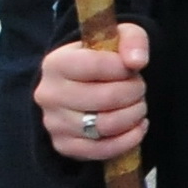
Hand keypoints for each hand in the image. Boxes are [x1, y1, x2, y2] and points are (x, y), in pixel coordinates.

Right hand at [35, 22, 148, 158]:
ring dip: (133, 115)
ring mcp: (54, 123)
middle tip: (139, 88)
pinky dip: (129, 139)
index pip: (96, 65)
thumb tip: (137, 61)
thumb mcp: (118, 38)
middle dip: (133, 93)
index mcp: (56, 63)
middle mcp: (49, 94)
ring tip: (138, 106)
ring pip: (106, 125)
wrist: (84, 86)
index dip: (124, 68)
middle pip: (105, 98)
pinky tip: (137, 126)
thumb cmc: (102, 60)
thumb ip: (132, 40)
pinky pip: (103, 150)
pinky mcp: (64, 146)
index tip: (132, 69)